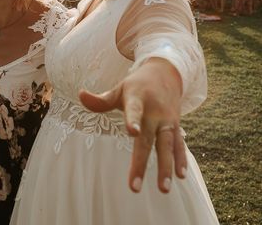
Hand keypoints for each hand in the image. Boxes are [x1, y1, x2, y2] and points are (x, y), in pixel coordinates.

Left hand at [79, 58, 185, 193]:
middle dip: (142, 162)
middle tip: (134, 186)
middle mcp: (155, 111)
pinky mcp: (176, 127)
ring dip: (166, 166)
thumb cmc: (136, 86)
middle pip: (148, 139)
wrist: (165, 73)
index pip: (134, 110)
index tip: (131, 131)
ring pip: (167, 145)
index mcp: (138, 99)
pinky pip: (179, 145)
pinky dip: (181, 159)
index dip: (132, 120)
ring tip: (163, 188)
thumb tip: (80, 95)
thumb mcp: (119, 89)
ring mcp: (167, 120)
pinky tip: (181, 176)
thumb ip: (101, 100)